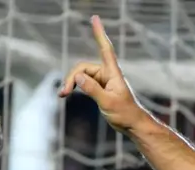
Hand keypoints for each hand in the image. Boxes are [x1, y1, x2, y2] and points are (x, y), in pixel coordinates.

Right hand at [59, 16, 147, 132]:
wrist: (132, 125)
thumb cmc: (125, 114)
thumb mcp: (108, 103)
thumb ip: (93, 89)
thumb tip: (77, 76)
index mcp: (113, 73)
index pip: (105, 49)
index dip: (99, 33)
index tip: (95, 18)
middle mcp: (107, 74)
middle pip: (83, 67)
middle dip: (71, 78)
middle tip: (63, 92)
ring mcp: (103, 81)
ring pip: (81, 75)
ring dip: (71, 83)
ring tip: (62, 95)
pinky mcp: (100, 88)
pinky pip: (83, 82)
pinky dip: (74, 86)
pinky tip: (65, 94)